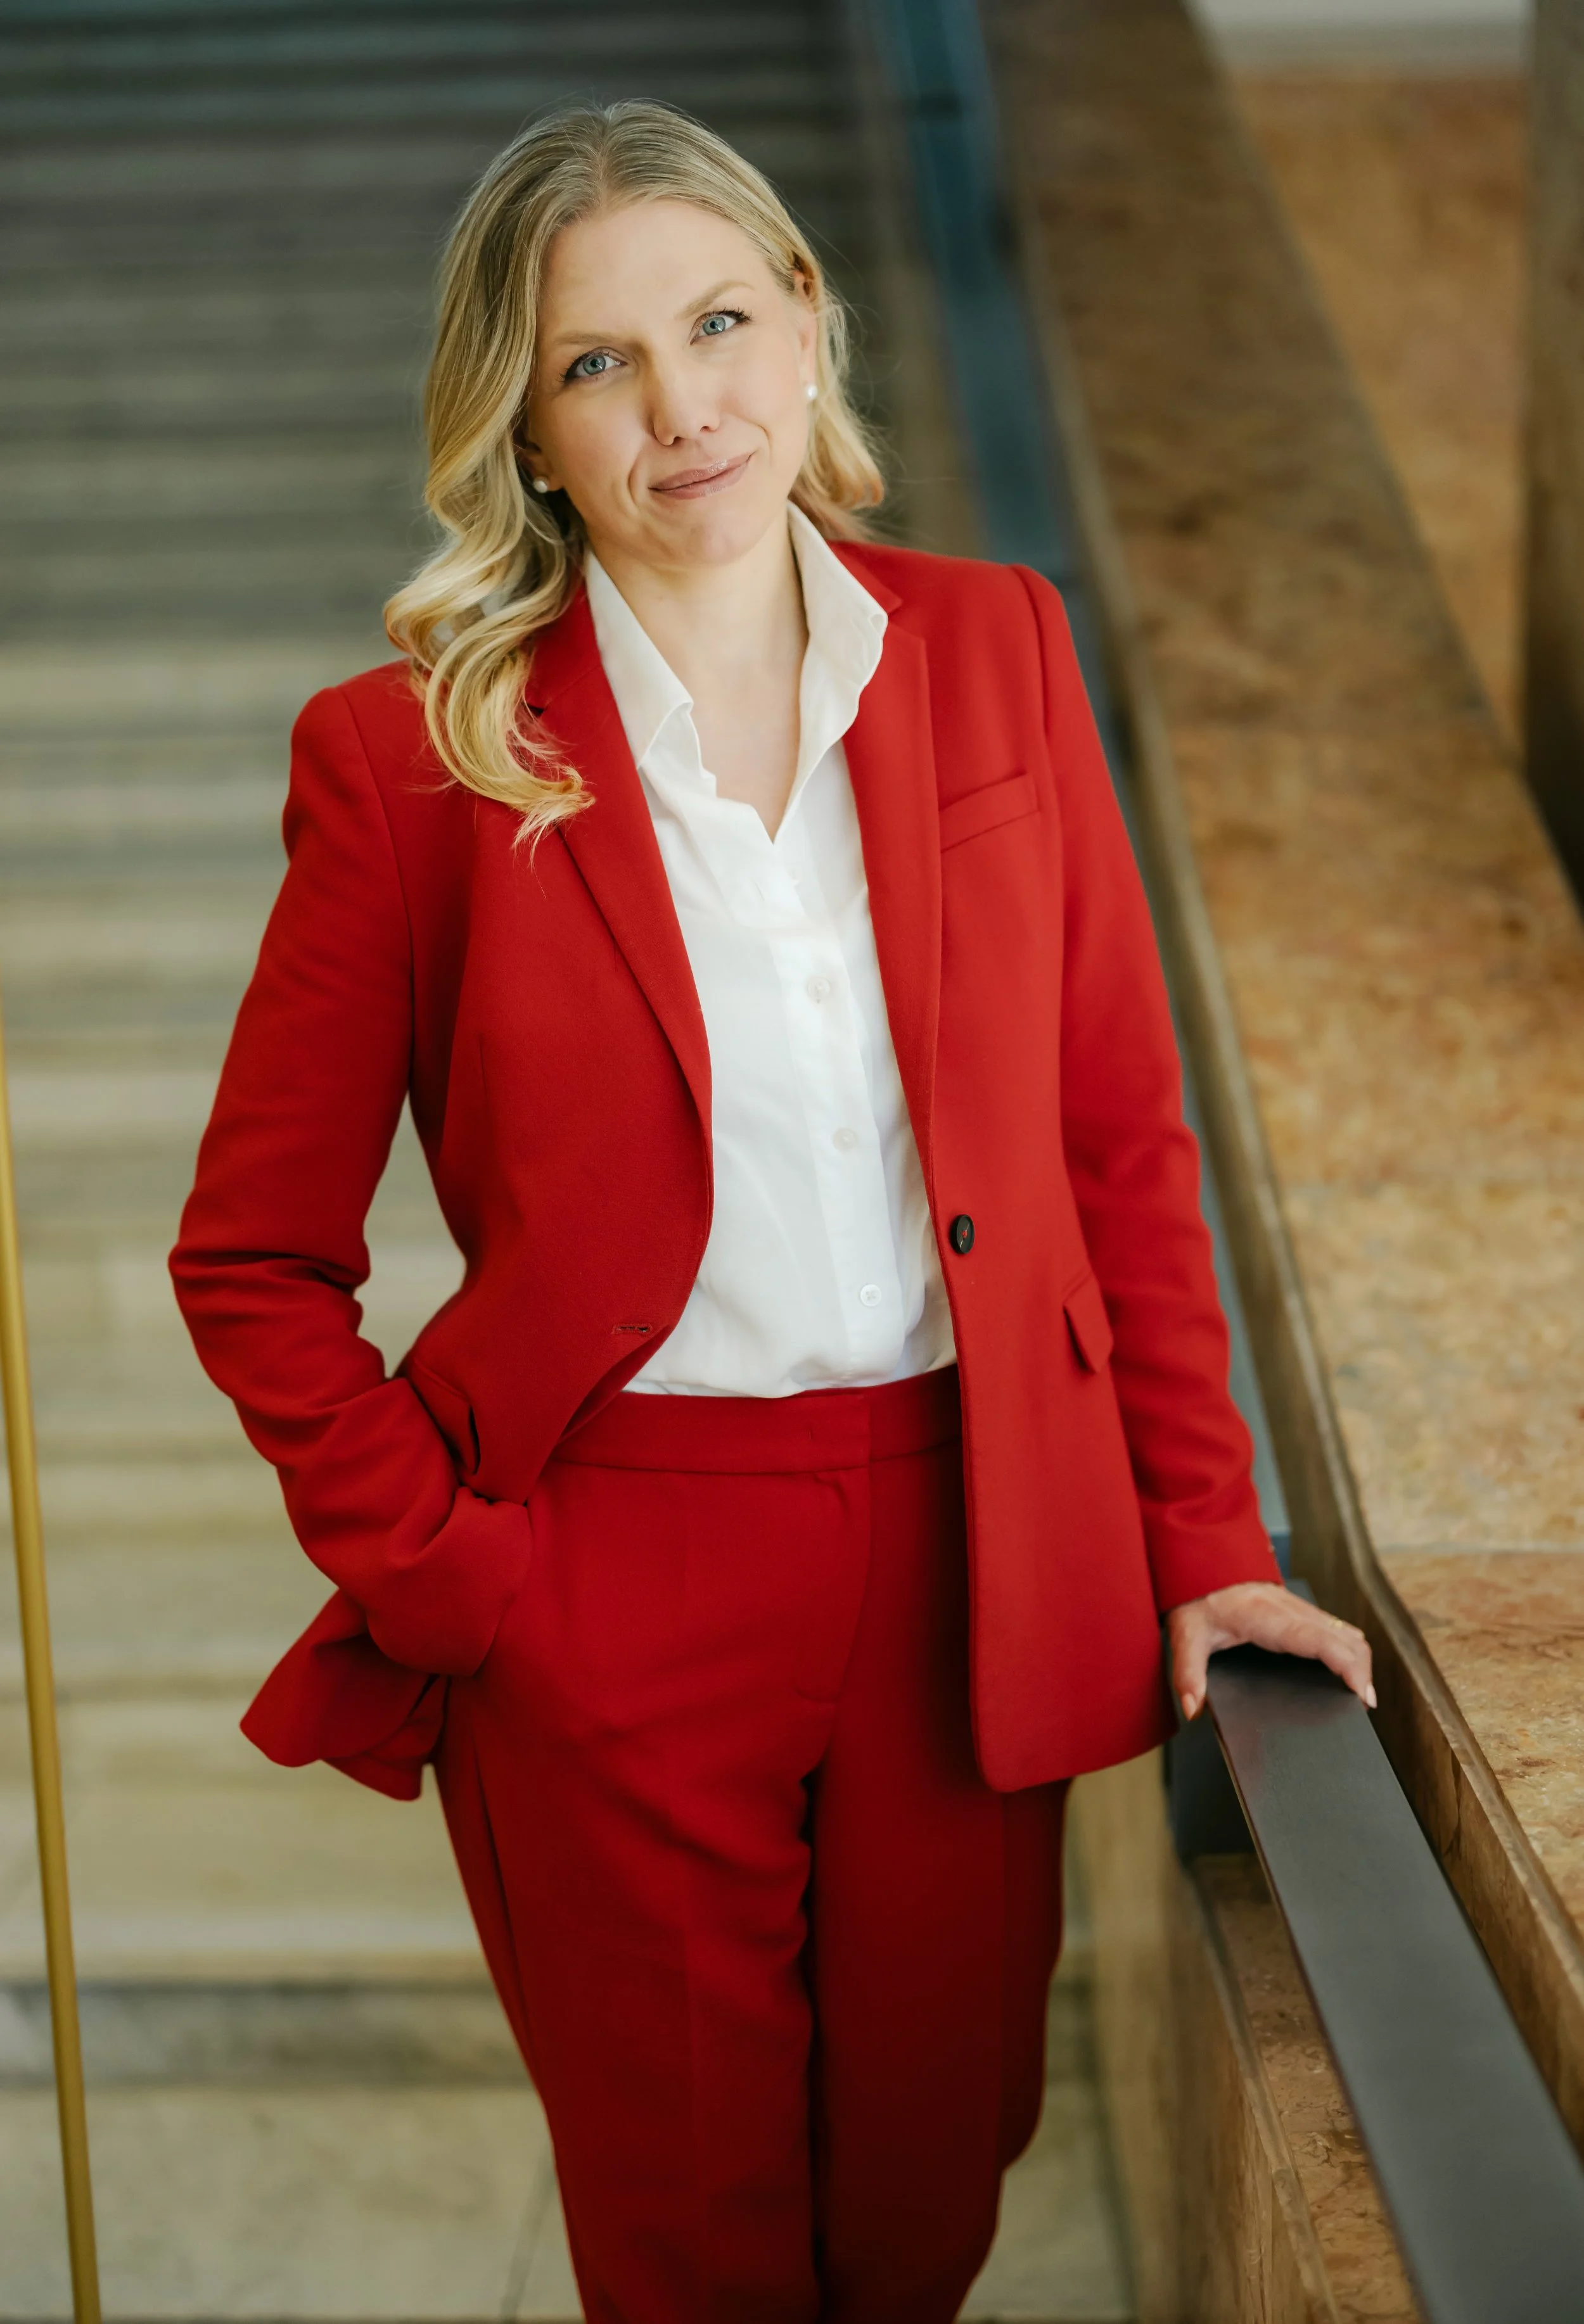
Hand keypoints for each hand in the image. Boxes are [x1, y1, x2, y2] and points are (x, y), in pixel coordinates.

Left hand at [1167, 1580, 1375, 1723]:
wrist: (1202, 1560)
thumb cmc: (1197, 1596)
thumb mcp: (1186, 1635)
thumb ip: (1188, 1673)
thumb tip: (1193, 1708)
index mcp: (1267, 1616)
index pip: (1319, 1640)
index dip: (1346, 1665)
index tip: (1361, 1692)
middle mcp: (1291, 1610)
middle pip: (1344, 1638)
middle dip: (1362, 1671)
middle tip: (1365, 1705)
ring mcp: (1299, 1608)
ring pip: (1346, 1631)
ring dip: (1359, 1660)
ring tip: (1360, 1694)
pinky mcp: (1301, 1611)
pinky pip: (1336, 1628)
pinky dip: (1350, 1650)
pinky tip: (1347, 1671)